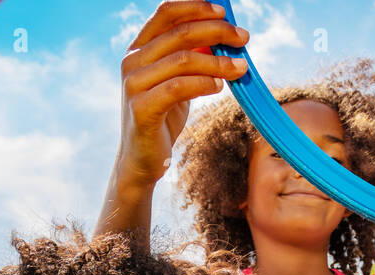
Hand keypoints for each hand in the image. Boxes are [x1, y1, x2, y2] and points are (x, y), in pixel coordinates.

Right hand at [115, 1, 249, 190]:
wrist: (142, 159)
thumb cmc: (163, 118)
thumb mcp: (178, 81)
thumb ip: (192, 57)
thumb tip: (223, 34)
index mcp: (138, 48)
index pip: (166, 13)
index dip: (197, 7)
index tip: (226, 13)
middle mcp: (131, 61)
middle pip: (179, 32)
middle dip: (217, 32)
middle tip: (243, 39)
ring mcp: (133, 84)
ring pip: (182, 59)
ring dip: (218, 62)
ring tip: (240, 68)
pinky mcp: (140, 108)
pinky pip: (178, 87)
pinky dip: (204, 83)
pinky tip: (219, 87)